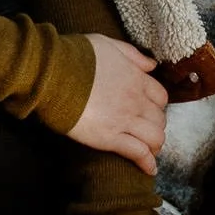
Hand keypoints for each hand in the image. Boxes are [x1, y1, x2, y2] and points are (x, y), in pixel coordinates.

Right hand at [64, 35, 169, 174]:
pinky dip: (147, 163)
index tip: (149, 111)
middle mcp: (135, 100)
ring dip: (154, 145)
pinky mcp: (109, 137)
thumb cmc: (75, 56)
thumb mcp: (107, 44)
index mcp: (136, 78)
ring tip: (148, 151)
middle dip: (155, 127)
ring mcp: (124, 120)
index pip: (161, 97)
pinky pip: (138, 153)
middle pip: (160, 119)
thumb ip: (132, 55)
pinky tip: (149, 170)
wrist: (54, 72)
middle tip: (145, 132)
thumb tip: (151, 65)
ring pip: (155, 138)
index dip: (157, 106)